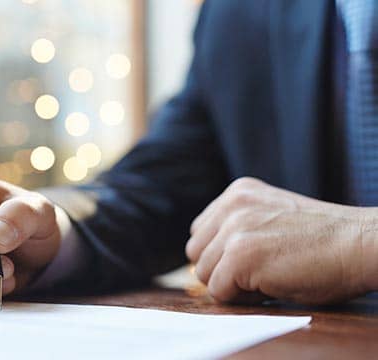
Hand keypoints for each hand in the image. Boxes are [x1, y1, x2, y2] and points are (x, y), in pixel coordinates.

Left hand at [186, 177, 377, 303]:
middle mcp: (231, 206)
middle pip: (196, 253)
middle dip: (221, 269)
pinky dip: (242, 299)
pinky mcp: (241, 255)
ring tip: (268, 276)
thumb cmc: (323, 241)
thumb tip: (204, 264)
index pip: (201, 232)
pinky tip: (272, 285)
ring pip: (204, 274)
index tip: (254, 258)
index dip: (221, 254)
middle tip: (259, 271)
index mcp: (238, 193)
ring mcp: (234, 229)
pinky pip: (219, 292)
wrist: (359, 245)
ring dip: (232, 284)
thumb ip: (237, 228)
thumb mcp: (270, 219)